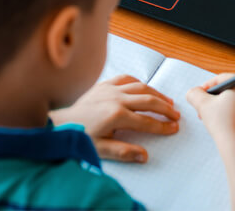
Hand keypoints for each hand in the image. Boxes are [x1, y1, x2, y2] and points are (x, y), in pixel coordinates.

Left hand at [50, 75, 179, 162]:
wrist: (58, 122)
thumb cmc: (78, 135)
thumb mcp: (99, 149)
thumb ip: (123, 152)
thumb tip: (144, 156)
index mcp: (116, 115)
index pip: (147, 121)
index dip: (163, 126)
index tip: (174, 128)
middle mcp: (116, 98)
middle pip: (149, 100)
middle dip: (165, 108)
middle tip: (176, 116)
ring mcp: (110, 88)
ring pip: (141, 86)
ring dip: (157, 94)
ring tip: (168, 102)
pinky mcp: (104, 84)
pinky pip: (126, 78)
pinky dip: (139, 82)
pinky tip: (146, 88)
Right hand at [186, 73, 234, 153]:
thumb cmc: (223, 124)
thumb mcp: (203, 105)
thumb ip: (194, 94)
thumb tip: (193, 92)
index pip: (222, 78)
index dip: (207, 86)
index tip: (199, 95)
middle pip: (230, 90)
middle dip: (214, 98)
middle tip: (203, 108)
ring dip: (221, 107)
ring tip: (211, 118)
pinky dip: (232, 115)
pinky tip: (223, 125)